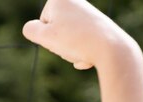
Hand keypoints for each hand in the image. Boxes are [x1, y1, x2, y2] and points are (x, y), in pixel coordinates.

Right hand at [22, 0, 137, 69]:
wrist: (112, 48)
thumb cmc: (76, 40)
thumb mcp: (44, 36)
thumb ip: (31, 30)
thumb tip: (32, 28)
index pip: (41, 23)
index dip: (47, 36)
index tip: (60, 36)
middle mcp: (75, 2)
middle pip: (55, 31)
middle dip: (59, 44)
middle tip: (71, 45)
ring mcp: (87, 14)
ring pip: (68, 40)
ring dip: (71, 51)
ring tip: (82, 51)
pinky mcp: (97, 26)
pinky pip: (81, 44)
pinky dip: (82, 52)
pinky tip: (90, 56)